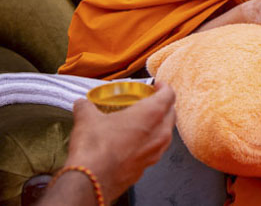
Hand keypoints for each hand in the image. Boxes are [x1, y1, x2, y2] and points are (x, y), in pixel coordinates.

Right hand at [64, 82, 176, 203]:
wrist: (90, 182)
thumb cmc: (95, 148)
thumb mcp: (87, 120)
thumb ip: (86, 107)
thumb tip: (81, 104)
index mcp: (152, 114)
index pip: (169, 95)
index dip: (164, 87)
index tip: (156, 86)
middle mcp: (160, 133)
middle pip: (171, 113)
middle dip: (163, 106)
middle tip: (150, 103)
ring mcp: (156, 152)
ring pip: (166, 133)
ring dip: (159, 125)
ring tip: (143, 123)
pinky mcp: (147, 166)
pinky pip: (155, 150)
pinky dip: (149, 143)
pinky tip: (135, 144)